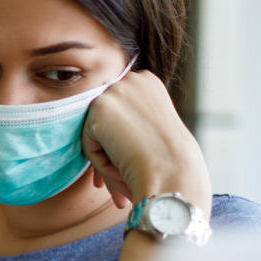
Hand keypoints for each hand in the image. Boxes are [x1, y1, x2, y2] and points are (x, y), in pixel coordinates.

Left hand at [82, 70, 211, 212]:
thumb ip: (130, 126)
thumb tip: (109, 136)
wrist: (172, 172)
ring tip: (125, 178)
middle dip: (110, 152)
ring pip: (97, 134)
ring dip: (108, 160)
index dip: (121, 140)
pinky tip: (121, 167)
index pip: (119, 111)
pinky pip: (89, 144)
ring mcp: (115, 91)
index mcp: (148, 82)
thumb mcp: (152, 133)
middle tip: (114, 181)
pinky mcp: (98, 108)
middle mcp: (132, 80)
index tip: (127, 163)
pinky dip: (101, 162)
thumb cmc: (170, 162)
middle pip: (105, 121)